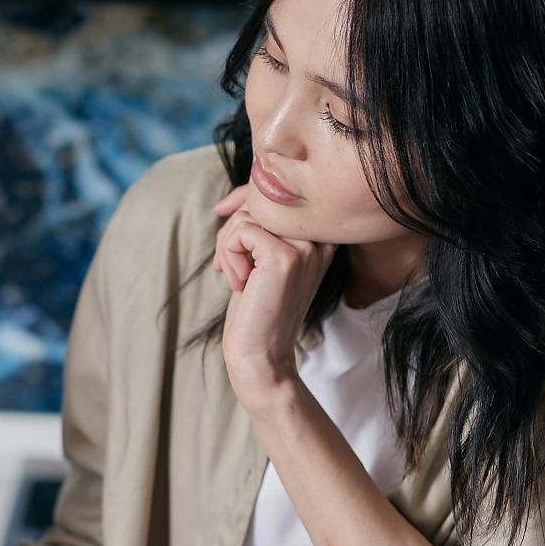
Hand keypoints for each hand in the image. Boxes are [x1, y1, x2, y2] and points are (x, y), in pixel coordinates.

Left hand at [214, 190, 334, 411]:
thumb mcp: (260, 258)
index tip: (222, 212)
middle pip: (262, 199)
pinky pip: (241, 231)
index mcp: (322, 236)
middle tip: (228, 264)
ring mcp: (306, 247)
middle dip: (232, 226)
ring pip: (249, 213)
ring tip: (236, 276)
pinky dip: (228, 254)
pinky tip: (238, 282)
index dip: (245, 196)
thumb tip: (230, 199)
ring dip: (227, 244)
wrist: (260, 355)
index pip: (281, 190)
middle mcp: (322, 238)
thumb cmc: (256, 307)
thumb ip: (259, 224)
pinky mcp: (285, 257)